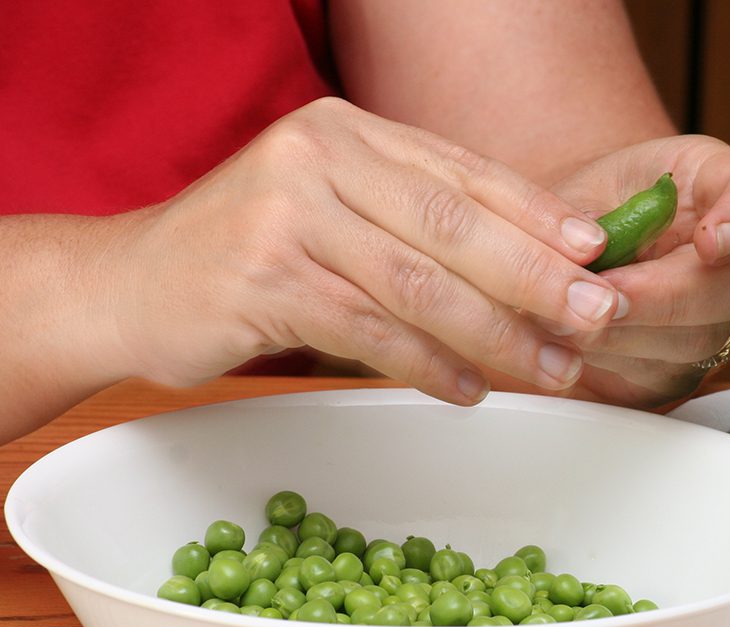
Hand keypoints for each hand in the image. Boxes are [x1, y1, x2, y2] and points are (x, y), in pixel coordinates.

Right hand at [110, 98, 629, 402]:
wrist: (131, 283)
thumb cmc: (254, 253)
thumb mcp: (339, 213)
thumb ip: (420, 225)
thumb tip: (534, 264)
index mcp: (350, 133)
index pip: (466, 172)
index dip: (540, 216)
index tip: (597, 255)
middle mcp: (318, 158)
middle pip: (454, 225)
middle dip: (536, 277)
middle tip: (595, 316)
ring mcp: (285, 216)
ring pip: (419, 284)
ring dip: (497, 335)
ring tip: (549, 368)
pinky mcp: (261, 281)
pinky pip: (370, 331)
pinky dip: (429, 366)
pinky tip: (469, 390)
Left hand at [541, 135, 729, 407]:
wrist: (570, 260)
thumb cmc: (589, 209)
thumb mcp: (582, 187)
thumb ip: (584, 217)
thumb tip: (581, 262)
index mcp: (723, 185)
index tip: (711, 241)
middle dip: (665, 297)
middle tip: (605, 297)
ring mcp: (720, 318)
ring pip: (695, 339)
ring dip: (626, 334)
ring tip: (566, 321)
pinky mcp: (683, 368)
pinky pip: (658, 375)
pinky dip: (610, 361)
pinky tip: (570, 344)